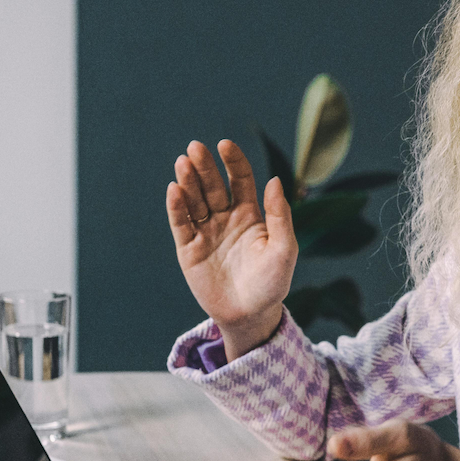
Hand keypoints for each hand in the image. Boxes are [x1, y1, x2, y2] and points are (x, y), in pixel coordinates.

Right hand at [166, 139, 296, 359]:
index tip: (225, 145)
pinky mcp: (188, 249)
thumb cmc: (272, 284)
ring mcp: (206, 232)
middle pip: (213, 185)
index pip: (239, 179)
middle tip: (195, 148)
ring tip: (183, 163)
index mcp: (250, 214)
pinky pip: (181, 224)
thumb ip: (280, 216)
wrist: (251, 316)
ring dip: (188, 181)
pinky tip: (174, 190)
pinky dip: (176, 207)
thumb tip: (275, 181)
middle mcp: (225, 218)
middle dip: (204, 167)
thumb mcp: (284, 250)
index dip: (233, 161)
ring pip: (194, 200)